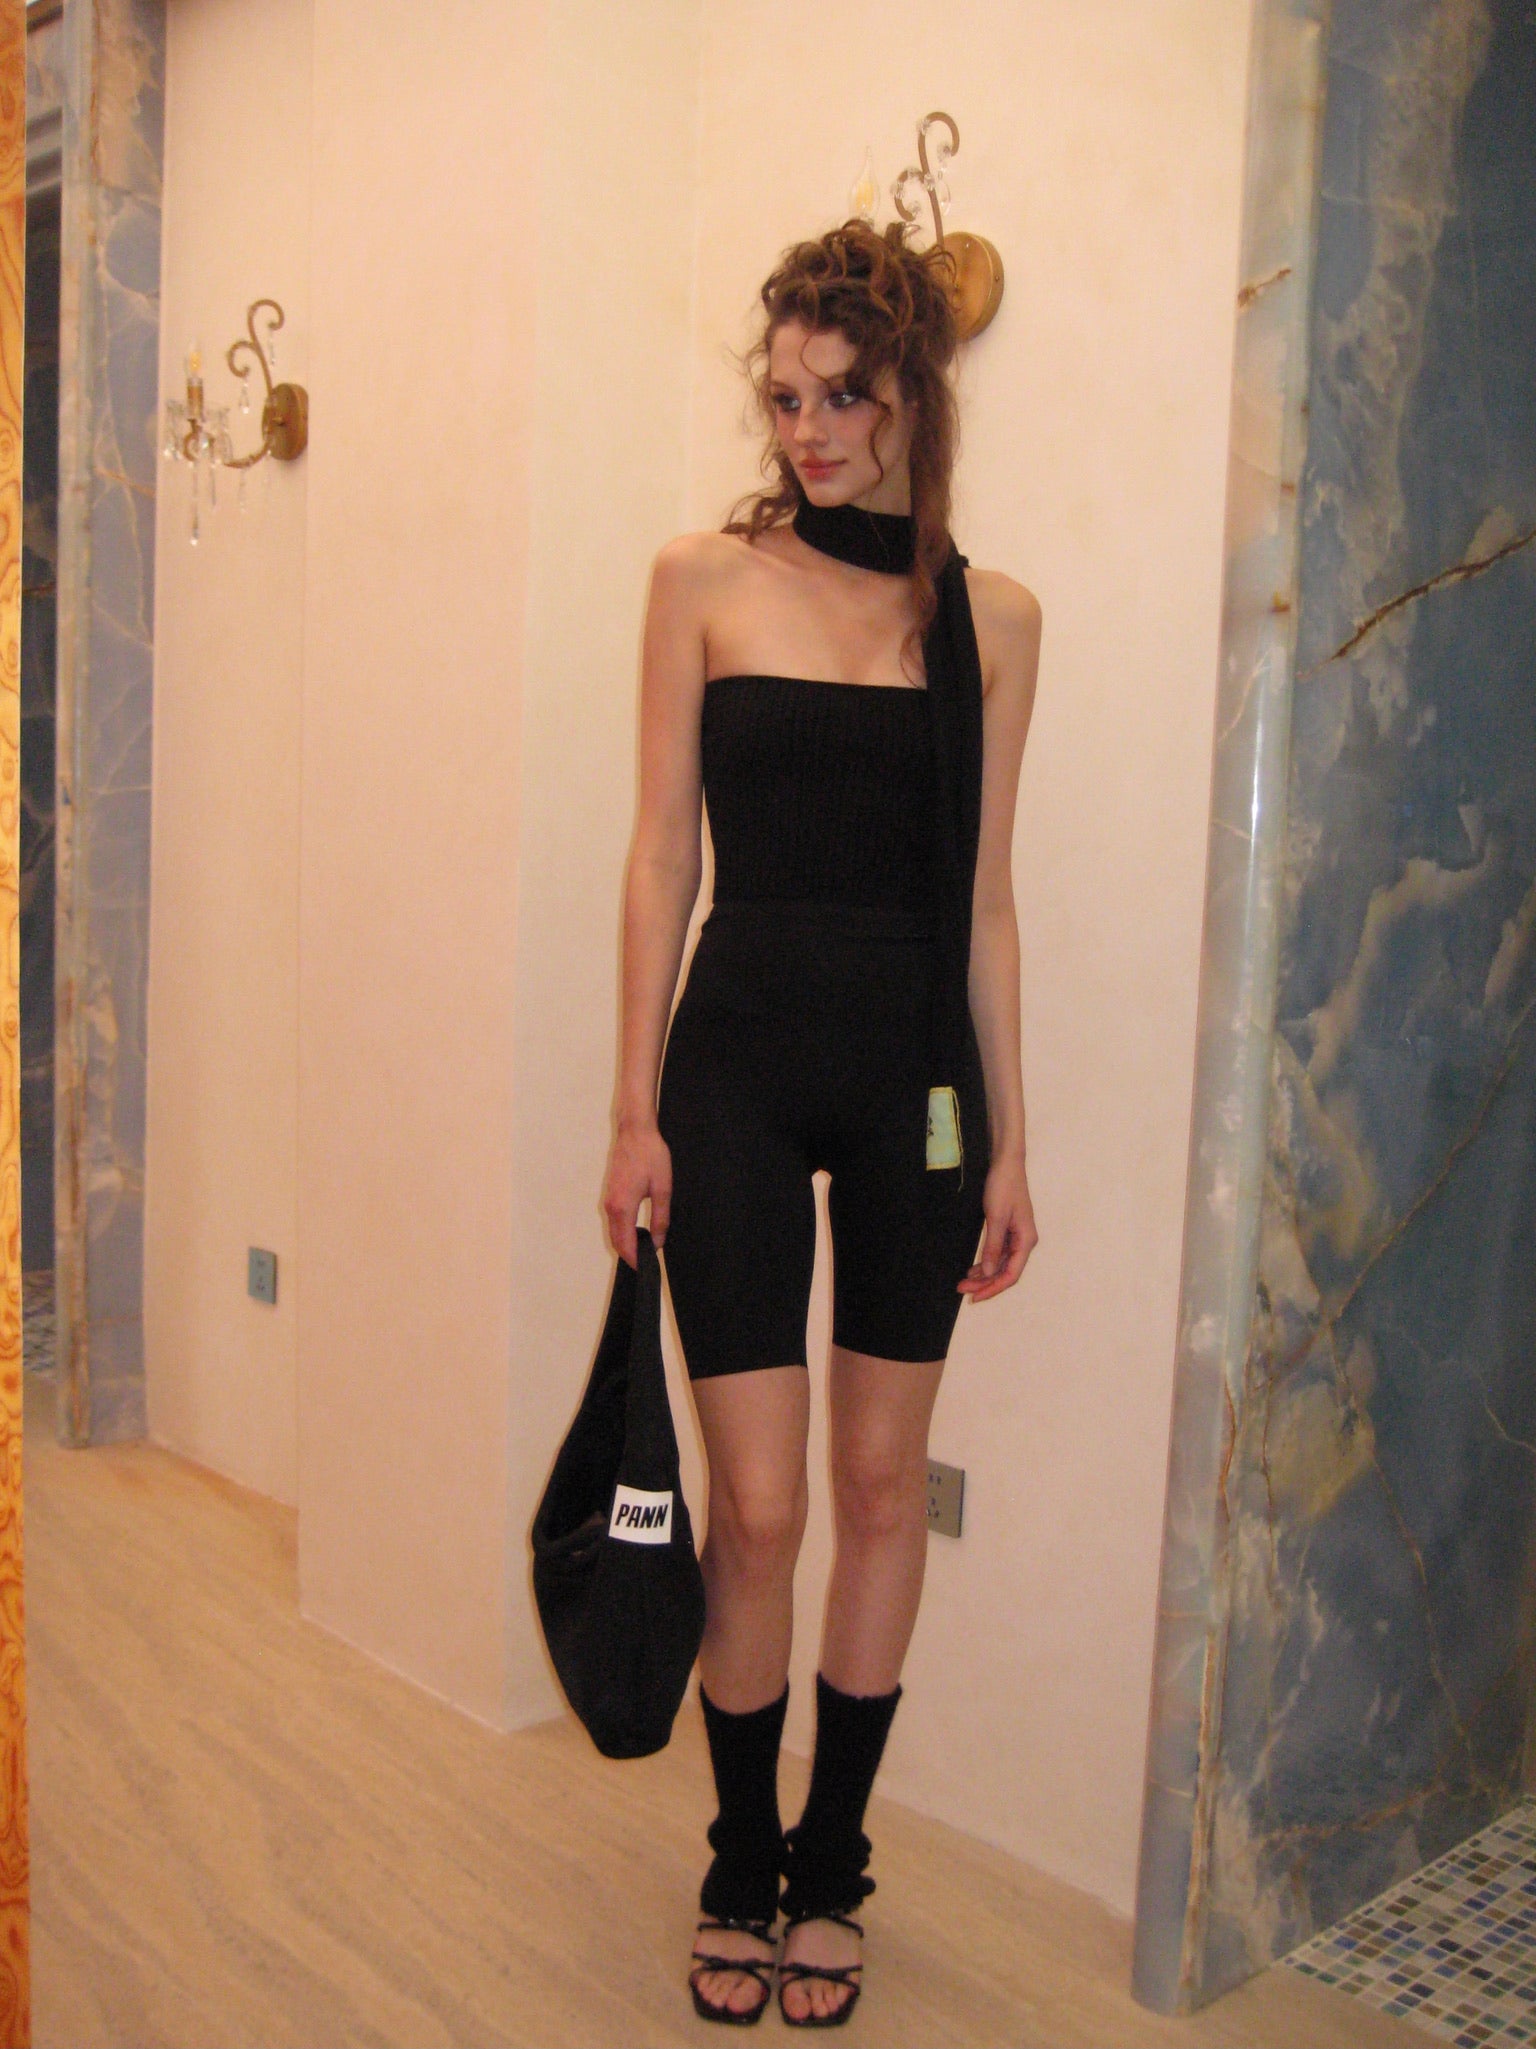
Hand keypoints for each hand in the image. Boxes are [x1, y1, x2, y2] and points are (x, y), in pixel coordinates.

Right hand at [602, 1121, 673, 1268]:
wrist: (635, 1132)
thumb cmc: (650, 1156)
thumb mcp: (662, 1189)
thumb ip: (660, 1218)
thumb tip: (658, 1241)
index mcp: (623, 1207)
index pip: (626, 1244)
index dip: (635, 1260)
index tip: (646, 1269)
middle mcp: (611, 1206)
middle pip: (616, 1241)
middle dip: (629, 1255)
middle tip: (646, 1264)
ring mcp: (608, 1199)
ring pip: (613, 1231)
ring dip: (625, 1244)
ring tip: (643, 1251)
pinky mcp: (610, 1193)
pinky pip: (613, 1221)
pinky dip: (622, 1232)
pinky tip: (636, 1232)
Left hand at [957, 1153, 1036, 1301]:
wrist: (1006, 1164)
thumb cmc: (1003, 1187)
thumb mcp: (996, 1218)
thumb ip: (993, 1246)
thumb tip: (989, 1273)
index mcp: (1026, 1241)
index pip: (1011, 1275)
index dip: (993, 1288)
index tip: (974, 1296)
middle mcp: (1024, 1242)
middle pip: (1006, 1272)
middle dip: (985, 1283)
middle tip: (962, 1289)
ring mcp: (1017, 1237)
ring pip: (1001, 1264)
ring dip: (984, 1275)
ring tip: (964, 1281)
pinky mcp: (1009, 1230)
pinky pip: (998, 1253)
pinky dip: (986, 1262)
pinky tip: (974, 1268)